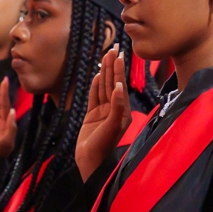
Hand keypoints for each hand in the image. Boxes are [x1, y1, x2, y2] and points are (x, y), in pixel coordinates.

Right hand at [75, 48, 130, 180]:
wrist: (90, 162)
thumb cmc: (103, 147)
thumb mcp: (112, 126)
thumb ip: (116, 106)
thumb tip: (117, 87)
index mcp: (122, 111)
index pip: (120, 86)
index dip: (119, 70)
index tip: (119, 55)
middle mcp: (114, 109)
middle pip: (112, 83)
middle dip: (112, 66)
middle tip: (113, 48)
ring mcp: (103, 112)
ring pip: (103, 87)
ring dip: (104, 72)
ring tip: (105, 56)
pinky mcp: (92, 115)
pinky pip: (94, 96)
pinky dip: (95, 85)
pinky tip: (96, 74)